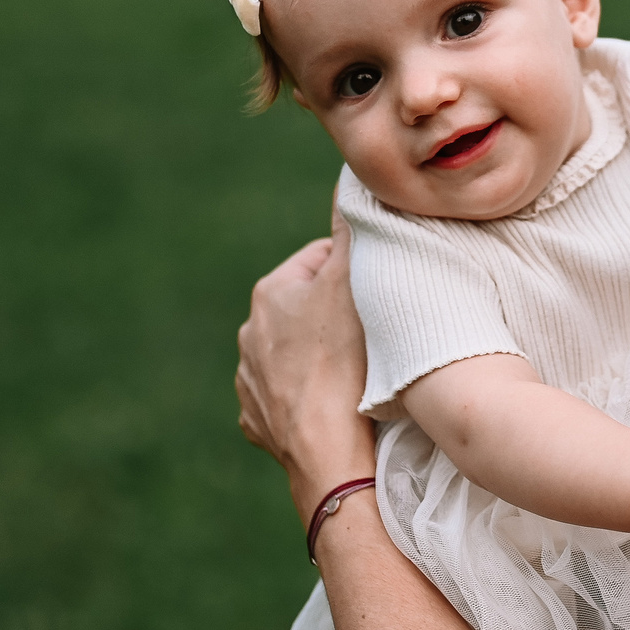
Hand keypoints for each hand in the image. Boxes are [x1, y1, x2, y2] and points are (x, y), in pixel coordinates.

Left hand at [236, 198, 377, 523]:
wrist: (327, 450)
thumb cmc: (345, 362)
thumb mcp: (354, 282)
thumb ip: (351, 229)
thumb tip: (349, 179)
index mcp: (270, 293)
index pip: (320, 260)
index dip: (356, 273)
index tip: (380, 294)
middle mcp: (249, 333)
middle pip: (307, 309)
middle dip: (336, 316)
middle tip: (375, 334)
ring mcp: (249, 380)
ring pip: (295, 354)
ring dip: (321, 357)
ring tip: (357, 373)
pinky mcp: (257, 419)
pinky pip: (287, 398)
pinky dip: (308, 398)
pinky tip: (335, 405)